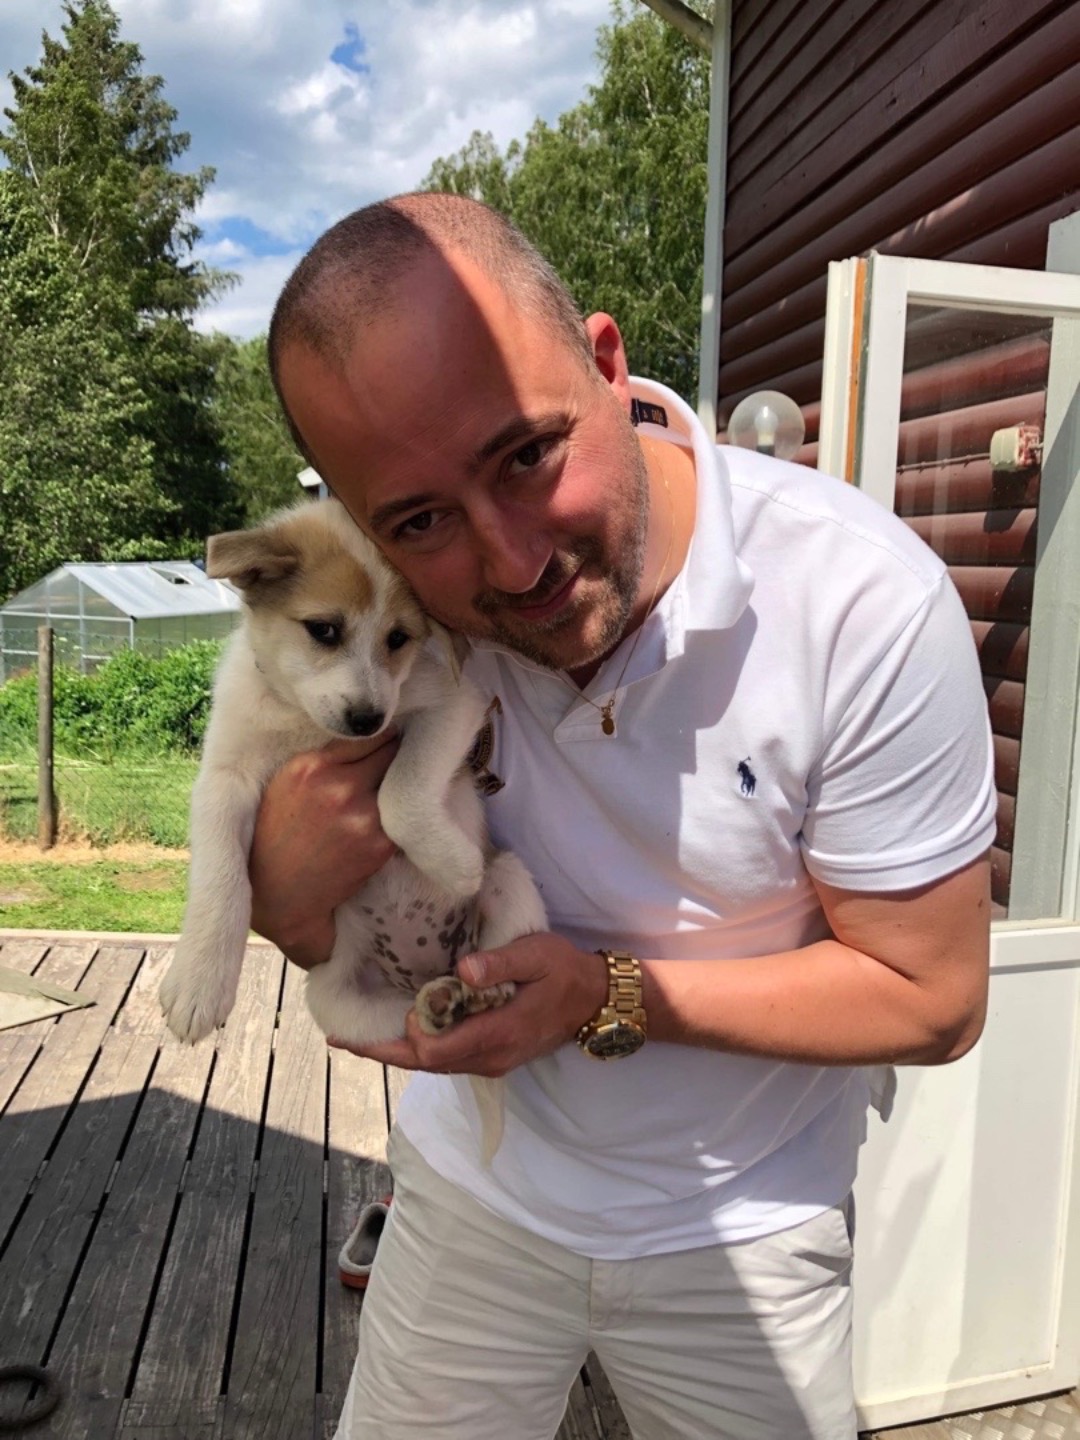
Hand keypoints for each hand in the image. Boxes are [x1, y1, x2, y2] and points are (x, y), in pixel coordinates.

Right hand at [249, 733, 398, 968]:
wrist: (279, 894)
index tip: (387, 735)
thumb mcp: (288, 782)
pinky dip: (400, 813)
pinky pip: (403, 815)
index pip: (366, 733)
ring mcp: (363, 817)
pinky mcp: (380, 844)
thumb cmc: (277, 833)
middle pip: (391, 752)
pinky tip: (388, 817)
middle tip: (398, 758)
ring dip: (399, 784)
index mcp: (312, 767)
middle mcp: (339, 787)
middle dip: (394, 754)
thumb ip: (325, 758)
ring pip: (401, 783)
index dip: (379, 734)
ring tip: (397, 786)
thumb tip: (366, 733)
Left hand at [329, 934, 608, 1076]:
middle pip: (422, 1064)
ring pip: (430, 1065)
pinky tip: (398, 1031)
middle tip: (338, 1037)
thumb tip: (463, 970)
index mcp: (496, 1035)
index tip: (405, 1003)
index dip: (409, 1031)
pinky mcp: (489, 1058)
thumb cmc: (564, 972)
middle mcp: (487, 1058)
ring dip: (396, 1050)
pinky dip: (416, 1047)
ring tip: (357, 1035)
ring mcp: (488, 1062)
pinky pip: (443, 1059)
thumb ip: (500, 963)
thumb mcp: (537, 956)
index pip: (434, 1050)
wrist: (595, 1001)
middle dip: (380, 1050)